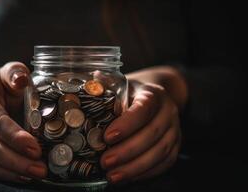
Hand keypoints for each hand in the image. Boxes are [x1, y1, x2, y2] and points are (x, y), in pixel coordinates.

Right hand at [0, 62, 46, 182]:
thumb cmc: (3, 87)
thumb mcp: (8, 73)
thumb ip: (14, 72)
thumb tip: (22, 80)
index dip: (14, 135)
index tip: (34, 146)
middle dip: (16, 158)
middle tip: (40, 166)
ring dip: (13, 171)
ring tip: (37, 174)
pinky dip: (7, 176)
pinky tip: (26, 177)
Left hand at [100, 66, 185, 183]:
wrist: (154, 98)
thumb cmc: (131, 94)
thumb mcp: (120, 85)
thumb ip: (106, 86)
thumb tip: (87, 86)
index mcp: (153, 94)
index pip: (143, 109)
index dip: (127, 125)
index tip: (107, 137)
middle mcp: (168, 111)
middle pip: (152, 134)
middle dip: (127, 151)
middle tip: (105, 162)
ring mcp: (175, 130)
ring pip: (159, 152)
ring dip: (134, 167)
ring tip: (112, 175)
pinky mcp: (175, 146)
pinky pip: (164, 163)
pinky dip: (145, 173)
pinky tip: (127, 177)